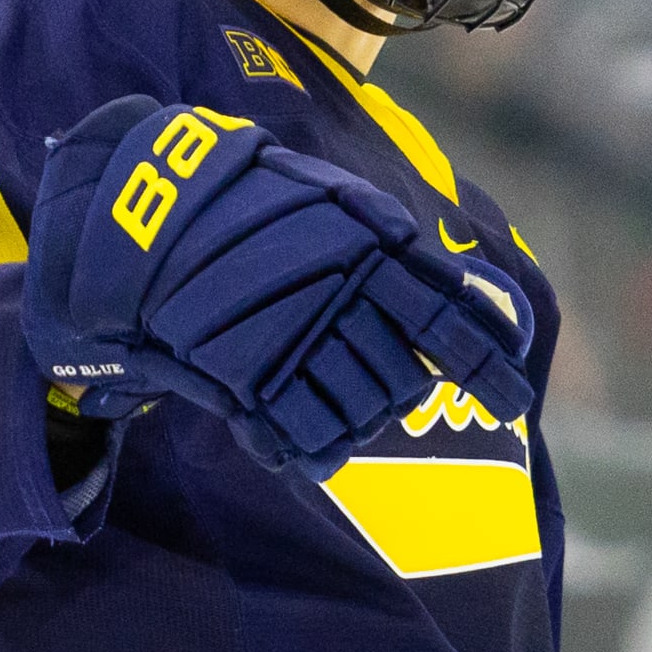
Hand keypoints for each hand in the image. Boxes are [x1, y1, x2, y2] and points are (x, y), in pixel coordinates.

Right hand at [22, 94, 532, 477]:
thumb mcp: (331, 203)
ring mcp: (297, 339)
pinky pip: (305, 437)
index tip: (509, 401)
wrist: (142, 216)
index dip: (487, 365)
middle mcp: (345, 295)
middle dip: (392, 393)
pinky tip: (302, 443)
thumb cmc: (244, 205)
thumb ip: (392, 247)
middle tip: (366, 385)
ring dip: (352, 421)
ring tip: (326, 408)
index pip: (452, 316)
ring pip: (361, 412)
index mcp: (374, 246)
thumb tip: (468, 295)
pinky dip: (311, 448)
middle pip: (403, 381)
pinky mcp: (250, 376)